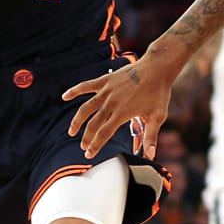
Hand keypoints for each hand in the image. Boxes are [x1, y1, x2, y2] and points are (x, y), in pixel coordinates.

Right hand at [65, 50, 179, 158]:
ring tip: (71, 131)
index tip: (89, 154)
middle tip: (83, 147)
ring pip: (86, 108)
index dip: (95, 145)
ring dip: (77, 121)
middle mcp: (111, 103)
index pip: (104, 133)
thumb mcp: (157, 117)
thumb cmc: (158, 93)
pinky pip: (86, 86)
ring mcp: (106, 91)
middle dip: (87, 137)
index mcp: (122, 113)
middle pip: (93, 124)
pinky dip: (74, 91)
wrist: (157, 69)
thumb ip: (151, 137)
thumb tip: (150, 155)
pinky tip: (65, 96)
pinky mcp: (105, 80)